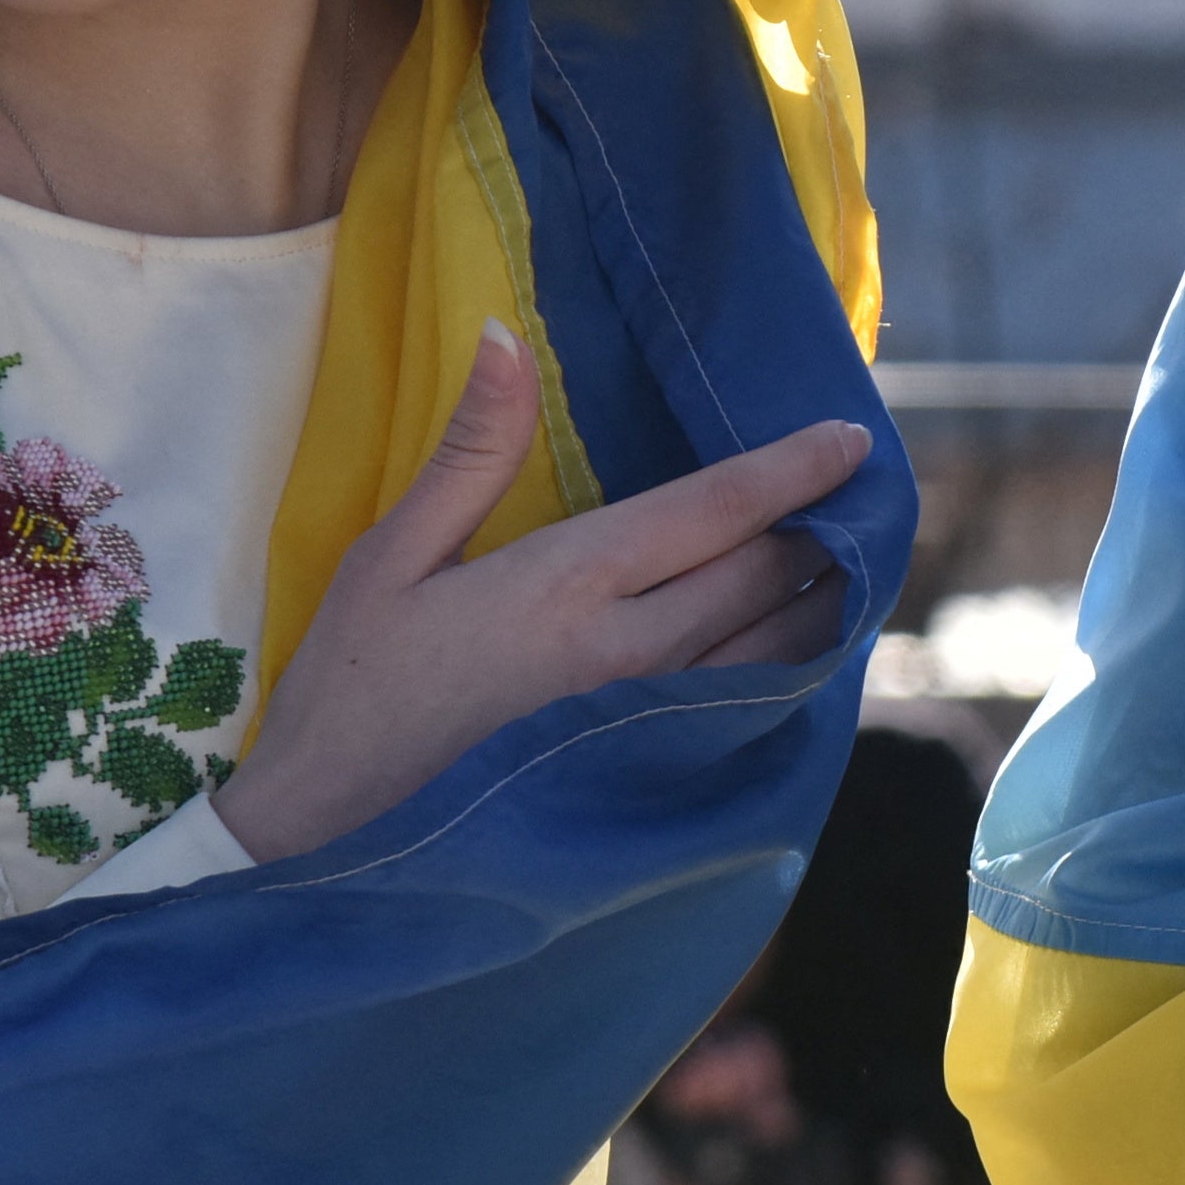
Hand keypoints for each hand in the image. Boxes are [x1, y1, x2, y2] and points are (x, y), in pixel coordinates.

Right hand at [213, 321, 865, 860]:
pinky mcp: (649, 790)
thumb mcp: (391, 559)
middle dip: (818, 529)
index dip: (790, 469)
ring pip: (775, 653)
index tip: (850, 438)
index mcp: (566, 586)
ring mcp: (649, 734)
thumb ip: (470, 451)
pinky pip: (751, 721)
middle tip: (859, 493)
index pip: (713, 511)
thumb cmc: (349, 694)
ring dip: (819, 603)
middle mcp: (627, 658)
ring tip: (850, 561)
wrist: (325, 851)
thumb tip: (503, 333)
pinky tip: (801, 655)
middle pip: (762, 576)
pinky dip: (791, 677)